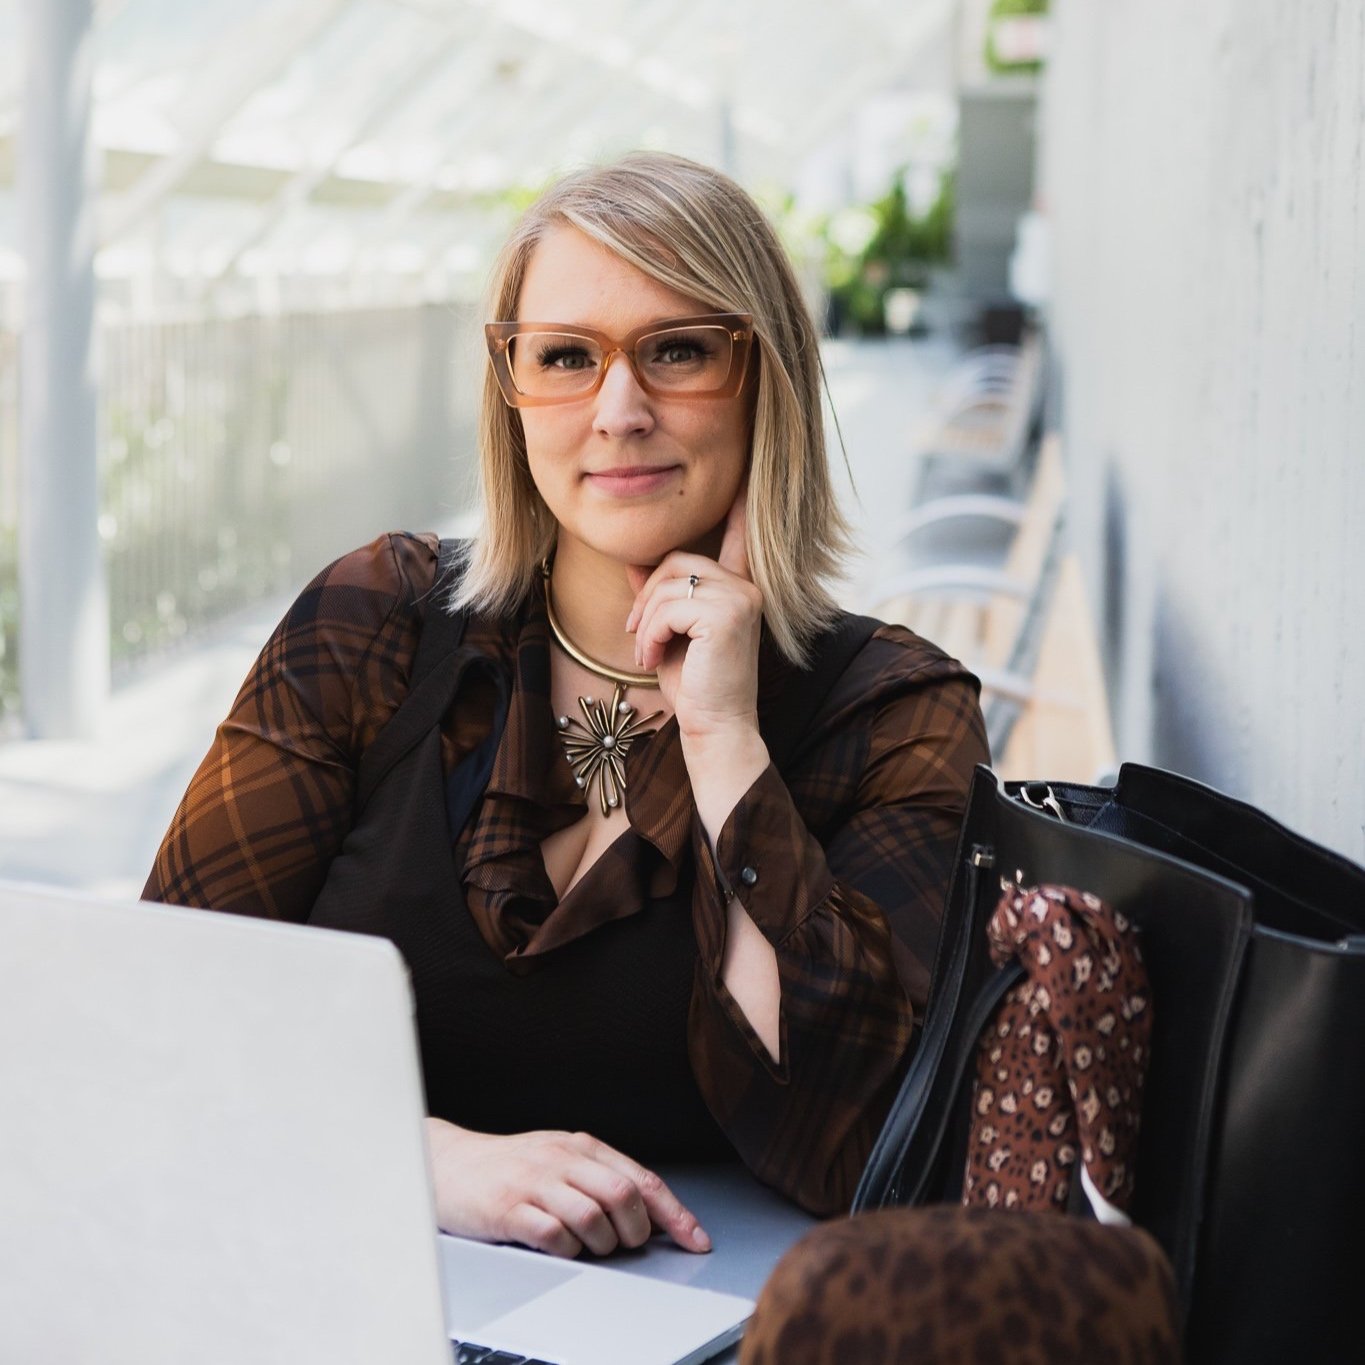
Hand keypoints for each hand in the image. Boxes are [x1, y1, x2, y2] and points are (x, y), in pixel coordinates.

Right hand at [424, 1120, 710, 1258]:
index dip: (675, 1214)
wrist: (448, 1163)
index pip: (643, 1179)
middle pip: (624, 1195)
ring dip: (600, 1243)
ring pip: (593, 1217)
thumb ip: (598, 1178)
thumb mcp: (558, 1160)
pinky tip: (557, 1247)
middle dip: (635, 1230)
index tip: (697, 1241)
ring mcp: (534, 1182)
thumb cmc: (509, 1167)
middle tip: (623, 1244)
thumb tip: (647, 1213)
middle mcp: (562, 1159)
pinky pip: (553, 1236)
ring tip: (587, 1246)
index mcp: (581, 1146)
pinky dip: (565, 1250)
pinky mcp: (508, 1209)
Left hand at [625, 487, 763, 746]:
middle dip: (647, 597)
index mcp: (739, 587)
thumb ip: (660, 596)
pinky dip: (650, 634)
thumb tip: (636, 563)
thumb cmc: (695, 686)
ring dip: (645, 622)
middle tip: (639, 635)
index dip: (739, 500)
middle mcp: (747, 586)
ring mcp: (741, 597)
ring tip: (647, 653)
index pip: (740, 534)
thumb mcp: (670, 634)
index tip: (746, 463)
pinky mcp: (728, 614)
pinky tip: (655, 659)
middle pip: (678, 560)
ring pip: (668, 583)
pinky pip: (667, 606)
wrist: (715, 727)